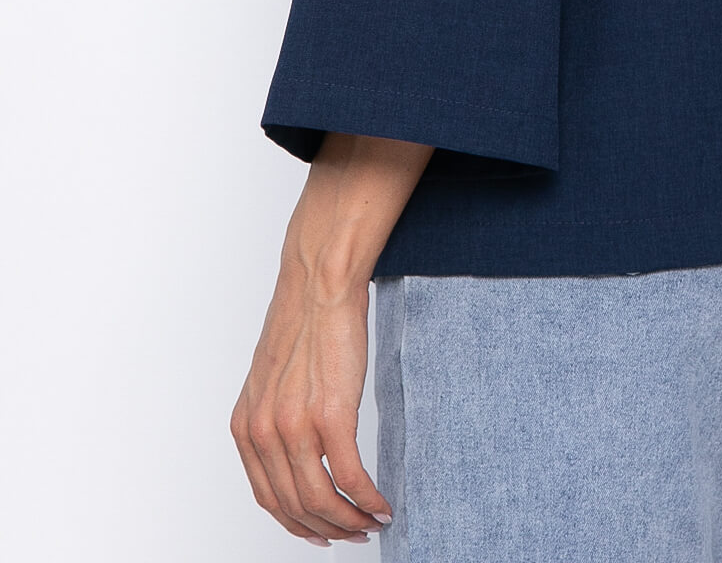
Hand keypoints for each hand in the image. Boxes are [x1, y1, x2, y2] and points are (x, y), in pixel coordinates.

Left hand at [230, 261, 391, 545]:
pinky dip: (368, 499)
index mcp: (246, 425)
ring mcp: (295, 426)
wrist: (319, 282)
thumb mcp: (271, 380)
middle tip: (354, 532)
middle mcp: (264, 432)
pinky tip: (382, 503)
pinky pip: (350, 477)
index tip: (320, 531)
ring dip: (350, 521)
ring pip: (321, 500)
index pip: (268, 498)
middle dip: (328, 528)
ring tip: (371, 521)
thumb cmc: (303, 321)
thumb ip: (274, 419)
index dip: (297, 523)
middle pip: (295, 506)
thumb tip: (296, 455)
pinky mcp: (332, 415)